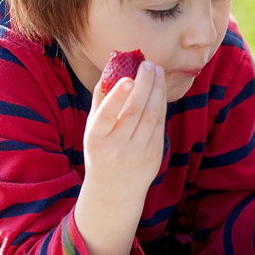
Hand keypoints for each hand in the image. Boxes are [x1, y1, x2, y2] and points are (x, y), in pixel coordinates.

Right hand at [82, 59, 167, 196]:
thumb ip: (100, 102)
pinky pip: (160, 124)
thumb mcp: (92, 130)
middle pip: (135, 112)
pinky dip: (161, 103)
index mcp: (96, 140)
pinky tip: (160, 88)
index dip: (118, 96)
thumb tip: (110, 68)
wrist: (115, 191)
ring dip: (157, 90)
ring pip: (151, 116)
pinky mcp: (154, 155)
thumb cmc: (100, 151)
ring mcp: (138, 153)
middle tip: (148, 64)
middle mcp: (117, 148)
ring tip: (156, 71)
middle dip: (144, 85)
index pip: (106, 116)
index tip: (128, 78)